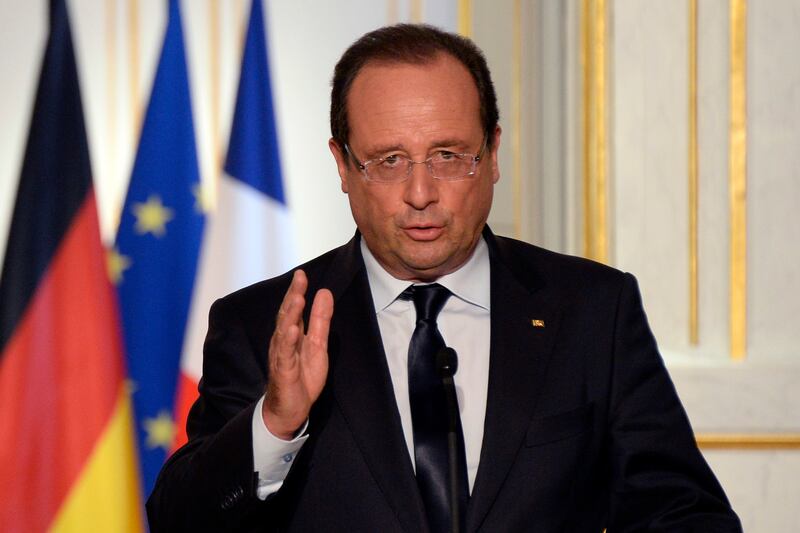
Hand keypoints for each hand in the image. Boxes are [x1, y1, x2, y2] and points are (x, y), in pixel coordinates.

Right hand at [262, 269, 333, 439]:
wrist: (291, 408)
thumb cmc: (302, 376)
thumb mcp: (318, 344)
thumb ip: (320, 320)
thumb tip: (325, 292)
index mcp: (291, 334)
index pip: (293, 309)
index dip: (297, 291)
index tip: (302, 273)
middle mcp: (283, 342)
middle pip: (286, 315)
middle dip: (293, 296)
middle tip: (299, 278)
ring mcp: (281, 356)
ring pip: (284, 331)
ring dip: (290, 314)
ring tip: (297, 298)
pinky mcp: (284, 371)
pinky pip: (285, 354)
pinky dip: (288, 341)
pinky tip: (293, 330)